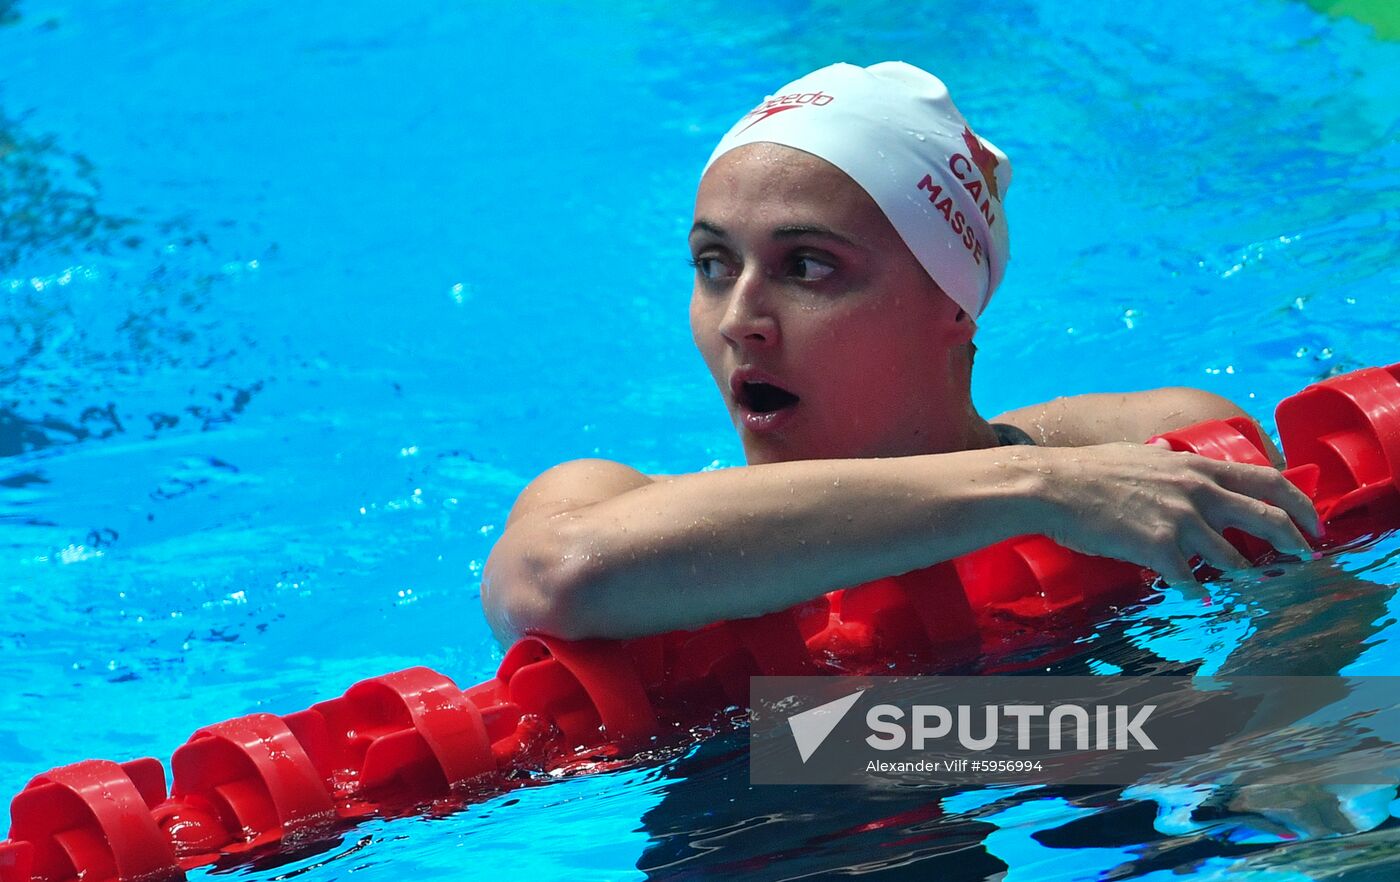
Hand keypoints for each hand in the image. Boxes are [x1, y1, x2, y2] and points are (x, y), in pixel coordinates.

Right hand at [1017, 442, 1320, 581]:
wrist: (1053, 486)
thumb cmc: (1089, 470)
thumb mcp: (1141, 456)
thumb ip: (1169, 464)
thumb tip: (1173, 457)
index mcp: (1195, 466)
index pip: (1267, 480)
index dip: (1298, 502)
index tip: (1310, 520)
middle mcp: (1197, 491)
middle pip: (1267, 517)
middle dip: (1295, 540)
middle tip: (1305, 556)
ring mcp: (1180, 520)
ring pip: (1234, 557)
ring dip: (1245, 574)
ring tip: (1249, 583)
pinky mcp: (1158, 547)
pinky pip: (1191, 580)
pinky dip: (1198, 593)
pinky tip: (1198, 598)